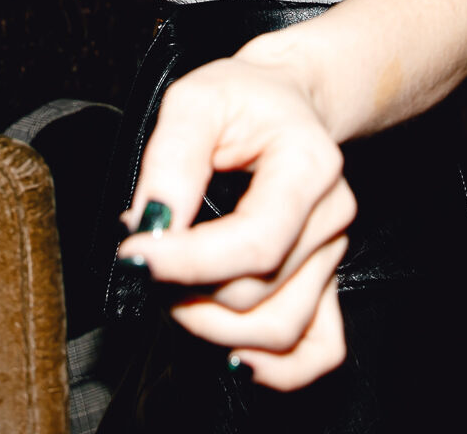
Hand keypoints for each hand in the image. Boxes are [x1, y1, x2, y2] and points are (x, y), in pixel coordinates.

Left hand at [113, 53, 356, 389]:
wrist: (285, 99)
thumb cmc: (242, 97)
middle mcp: (331, 217)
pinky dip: (280, 369)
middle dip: (187, 291)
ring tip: (171, 293)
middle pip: (258, 291)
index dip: (190, 261)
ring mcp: (331, 254)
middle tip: (144, 264)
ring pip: (278, 328)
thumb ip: (170, 159)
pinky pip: (321, 348)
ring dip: (212, 328)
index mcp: (310, 166)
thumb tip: (150, 223)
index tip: (135, 255)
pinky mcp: (326, 280)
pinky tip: (234, 356)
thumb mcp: (195, 100)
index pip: (255, 242)